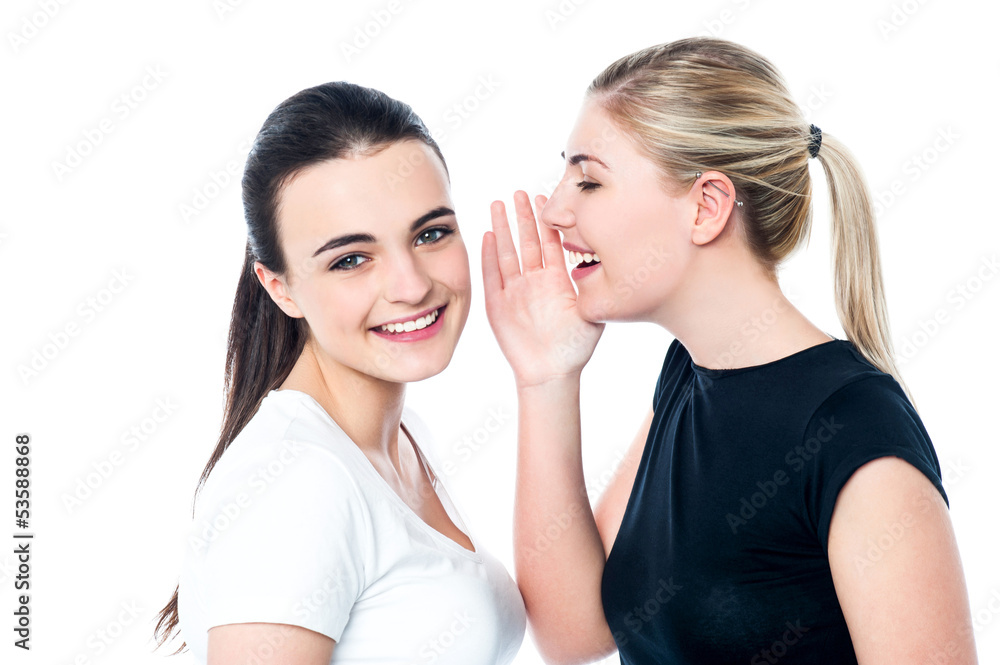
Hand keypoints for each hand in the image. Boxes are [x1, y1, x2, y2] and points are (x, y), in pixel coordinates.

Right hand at [481, 190, 604, 388]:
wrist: (551, 373)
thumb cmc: (574, 348)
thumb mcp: (591, 313)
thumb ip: (592, 287)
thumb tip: (598, 260)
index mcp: (557, 281)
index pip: (552, 243)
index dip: (548, 221)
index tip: (545, 198)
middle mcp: (535, 282)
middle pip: (527, 242)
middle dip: (524, 216)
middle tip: (520, 192)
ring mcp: (515, 291)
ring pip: (507, 253)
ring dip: (503, 229)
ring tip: (498, 204)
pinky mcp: (498, 305)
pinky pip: (492, 276)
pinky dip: (489, 256)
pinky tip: (487, 235)